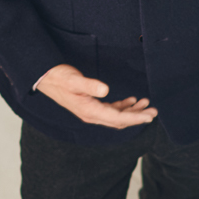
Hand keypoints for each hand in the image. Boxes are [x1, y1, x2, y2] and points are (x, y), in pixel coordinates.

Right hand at [36, 64, 155, 128]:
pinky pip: (110, 111)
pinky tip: (131, 100)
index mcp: (89, 111)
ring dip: (132, 111)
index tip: (150, 116)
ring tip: (146, 103)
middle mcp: (91, 115)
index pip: (117, 118)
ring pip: (116, 116)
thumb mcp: (73, 79)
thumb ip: (89, 85)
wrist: (44, 78)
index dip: (135, 118)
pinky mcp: (90, 106)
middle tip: (154, 111)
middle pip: (119, 121)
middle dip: (138, 117)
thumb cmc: (59, 77)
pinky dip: (122, 107)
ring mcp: (91, 111)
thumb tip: (105, 90)